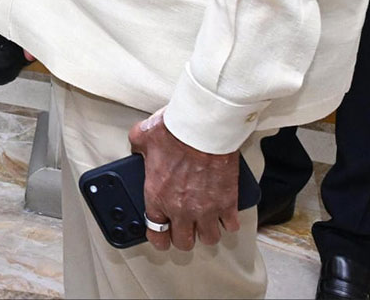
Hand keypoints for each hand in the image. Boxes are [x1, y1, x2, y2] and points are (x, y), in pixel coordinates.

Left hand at [128, 110, 242, 251]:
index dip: (159, 237)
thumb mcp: (144, 135)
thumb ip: (138, 146)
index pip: (155, 234)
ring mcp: (206, 208)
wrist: (204, 127)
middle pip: (183, 242)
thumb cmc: (175, 130)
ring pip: (209, 238)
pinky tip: (225, 214)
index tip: (162, 235)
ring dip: (207, 231)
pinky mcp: (227, 202)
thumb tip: (138, 145)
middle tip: (185, 228)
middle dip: (183, 236)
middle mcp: (181, 208)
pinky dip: (228, 221)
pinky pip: (231, 225)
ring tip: (206, 222)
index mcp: (158, 196)